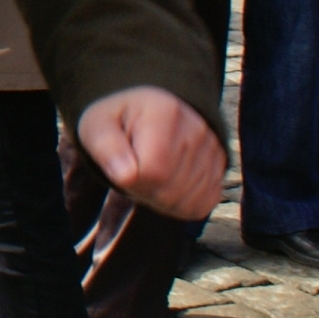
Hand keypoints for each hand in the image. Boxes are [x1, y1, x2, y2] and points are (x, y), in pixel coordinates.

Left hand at [77, 86, 224, 219]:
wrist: (148, 113)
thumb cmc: (118, 121)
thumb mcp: (98, 125)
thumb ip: (105, 147)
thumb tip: (126, 175)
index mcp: (165, 111)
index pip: (154, 170)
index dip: (131, 179)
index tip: (121, 164)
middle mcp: (197, 129)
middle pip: (170, 190)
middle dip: (144, 190)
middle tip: (133, 169)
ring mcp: (213, 150)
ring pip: (186, 202)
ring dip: (160, 199)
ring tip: (149, 174)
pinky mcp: (220, 170)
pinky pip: (201, 206)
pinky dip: (179, 204)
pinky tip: (166, 183)